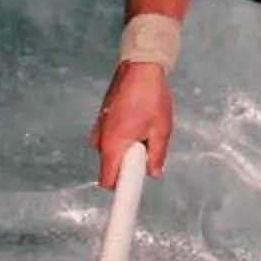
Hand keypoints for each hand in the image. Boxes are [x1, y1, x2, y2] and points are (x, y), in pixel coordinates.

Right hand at [92, 62, 173, 187]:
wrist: (139, 67)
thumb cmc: (150, 96)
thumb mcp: (161, 130)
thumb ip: (156, 156)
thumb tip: (153, 173)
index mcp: (113, 145)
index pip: (108, 181)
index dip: (120, 190)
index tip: (130, 193)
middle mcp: (100, 140)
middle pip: (111, 167)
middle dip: (129, 164)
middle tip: (148, 148)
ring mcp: (99, 129)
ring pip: (113, 152)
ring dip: (127, 149)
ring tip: (145, 129)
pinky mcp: (102, 120)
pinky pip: (112, 138)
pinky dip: (124, 137)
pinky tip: (138, 121)